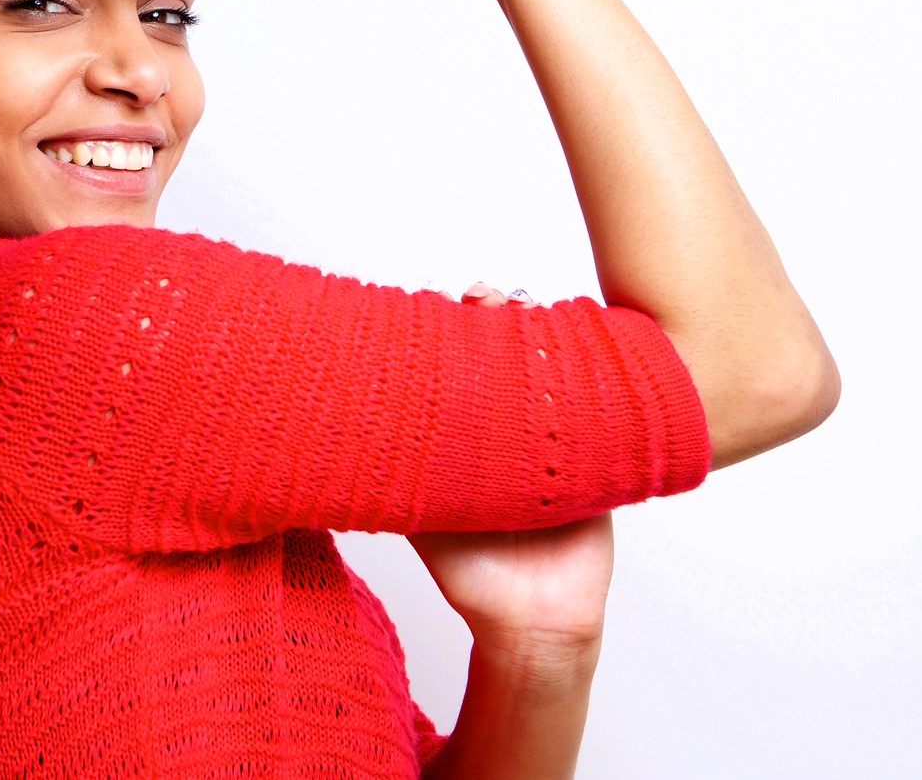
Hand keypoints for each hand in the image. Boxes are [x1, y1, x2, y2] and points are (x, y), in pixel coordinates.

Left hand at [409, 279, 614, 654]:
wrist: (533, 624)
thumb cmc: (472, 577)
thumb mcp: (421, 521)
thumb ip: (388, 483)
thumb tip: (321, 448)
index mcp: (467, 436)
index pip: (459, 364)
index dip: (450, 328)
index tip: (436, 301)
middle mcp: (510, 427)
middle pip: (507, 350)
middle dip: (495, 313)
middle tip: (479, 295)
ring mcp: (555, 436)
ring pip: (551, 364)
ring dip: (538, 328)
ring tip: (518, 305)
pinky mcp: (596, 454)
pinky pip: (600, 405)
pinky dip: (591, 369)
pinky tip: (578, 342)